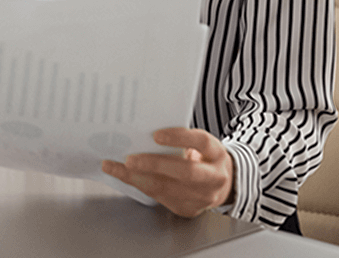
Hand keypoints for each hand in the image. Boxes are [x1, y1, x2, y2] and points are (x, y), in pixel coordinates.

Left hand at [100, 127, 234, 217]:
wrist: (223, 185)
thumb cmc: (204, 157)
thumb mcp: (200, 144)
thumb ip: (180, 137)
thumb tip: (143, 128)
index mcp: (217, 154)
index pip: (202, 143)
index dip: (179, 137)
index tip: (156, 134)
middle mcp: (214, 177)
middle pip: (185, 172)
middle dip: (154, 165)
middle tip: (129, 159)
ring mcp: (202, 197)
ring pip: (167, 189)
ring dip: (136, 178)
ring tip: (114, 167)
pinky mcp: (188, 209)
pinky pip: (160, 198)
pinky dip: (139, 185)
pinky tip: (124, 177)